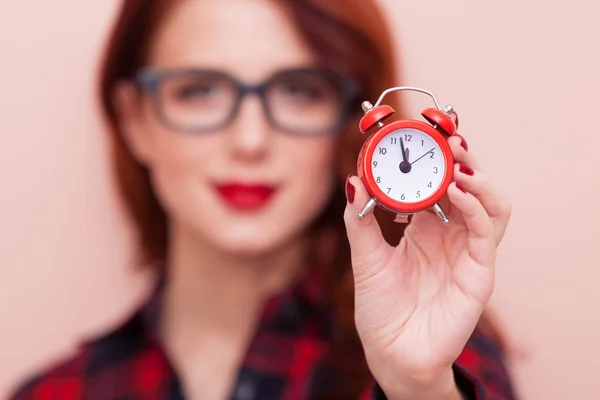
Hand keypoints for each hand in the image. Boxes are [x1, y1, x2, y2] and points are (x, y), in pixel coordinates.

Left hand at [344, 135, 510, 398]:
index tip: (416, 128)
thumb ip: (360, 220)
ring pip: (489, 202)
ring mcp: (467, 252)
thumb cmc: (380, 307)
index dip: (432, 155)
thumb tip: (353, 179)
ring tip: (456, 156)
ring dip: (476, 174)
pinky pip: (485, 231)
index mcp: (425, 228)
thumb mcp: (365, 257)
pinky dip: (474, 205)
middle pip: (467, 184)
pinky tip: (455, 189)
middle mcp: (450, 235)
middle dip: (459, 156)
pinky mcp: (479, 272)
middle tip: (443, 131)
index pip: (436, 181)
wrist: (392, 351)